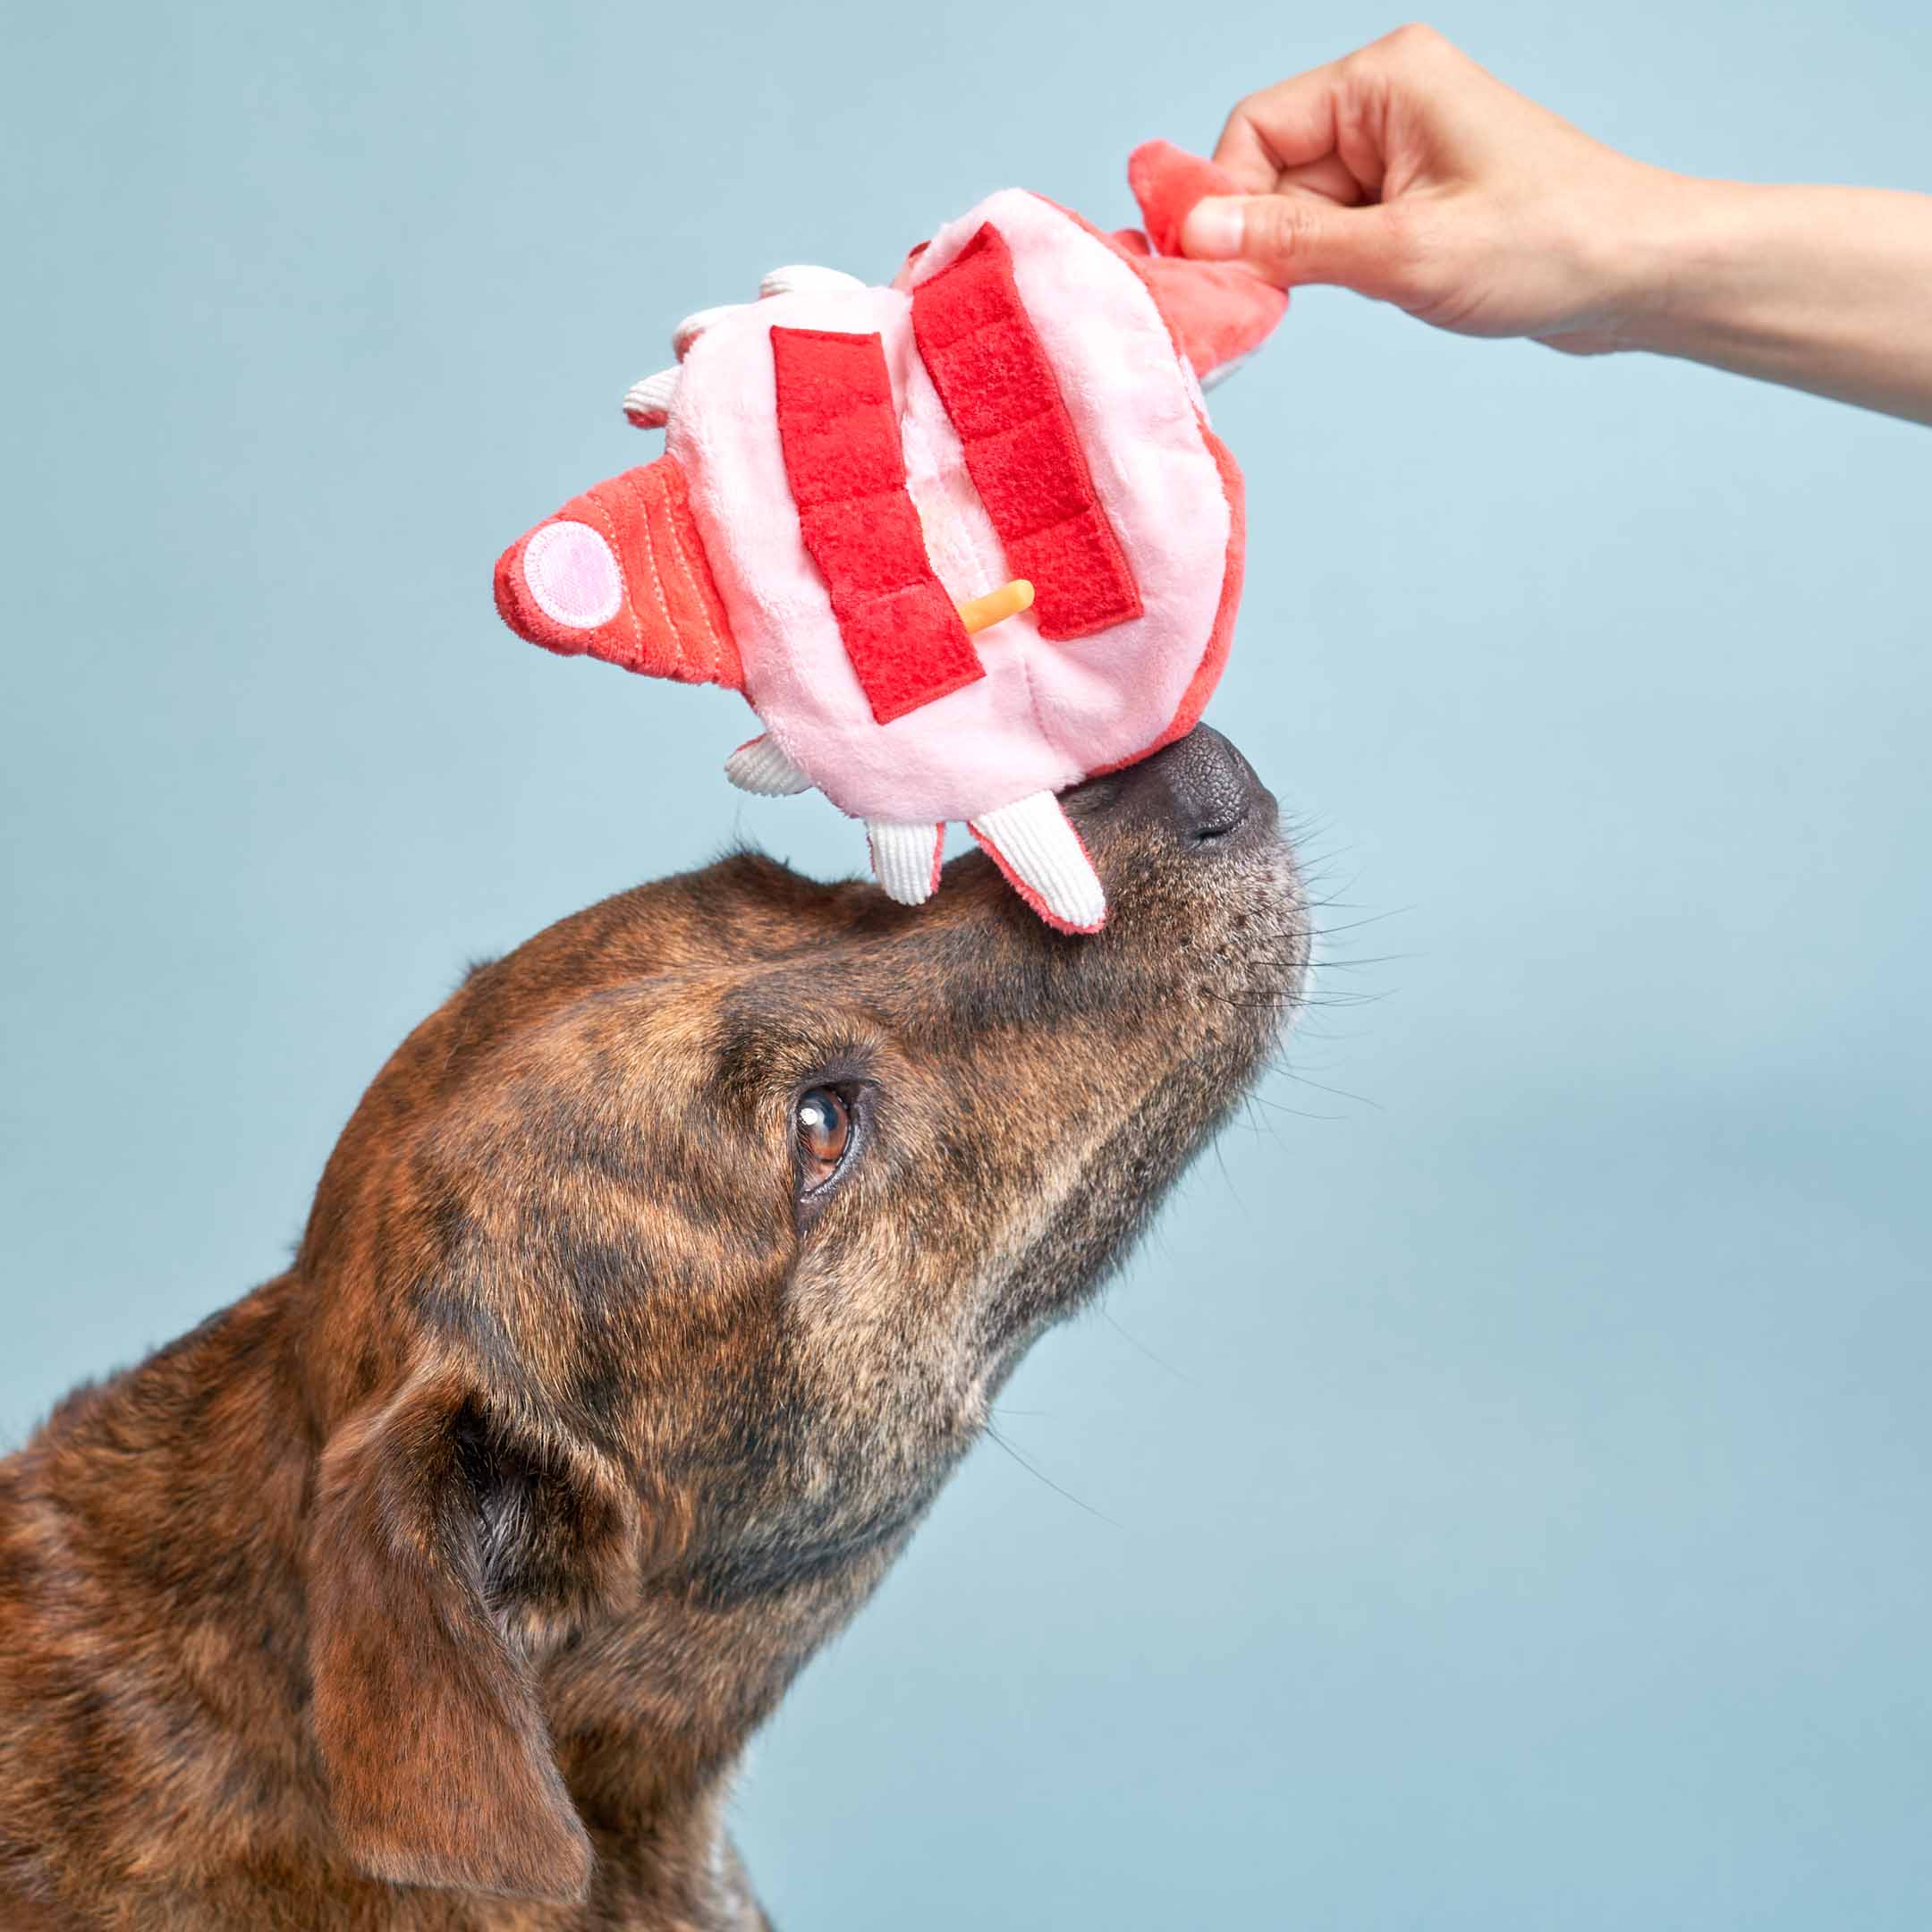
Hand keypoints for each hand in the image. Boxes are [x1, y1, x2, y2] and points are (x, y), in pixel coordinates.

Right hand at [1181, 24, 1674, 354]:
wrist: (1638, 275)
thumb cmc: (1548, 246)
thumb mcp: (1404, 252)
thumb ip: (1291, 243)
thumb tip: (1195, 233)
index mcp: (1384, 80)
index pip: (1254, 130)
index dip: (1224, 200)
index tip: (1215, 272)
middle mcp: (1385, 102)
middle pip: (1269, 171)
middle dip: (1265, 238)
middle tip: (1276, 303)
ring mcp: (1398, 151)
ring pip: (1297, 210)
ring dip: (1302, 261)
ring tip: (1358, 292)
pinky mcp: (1410, 198)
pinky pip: (1333, 231)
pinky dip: (1330, 270)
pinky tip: (1366, 292)